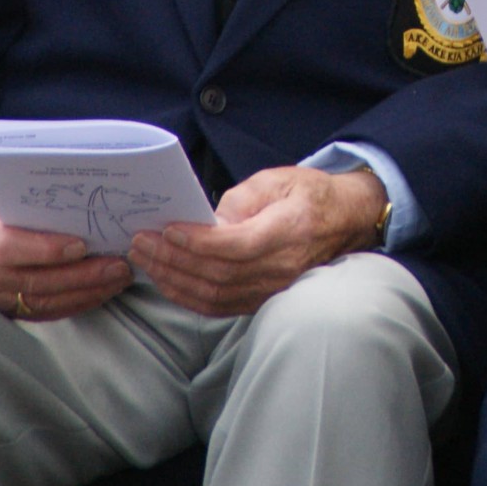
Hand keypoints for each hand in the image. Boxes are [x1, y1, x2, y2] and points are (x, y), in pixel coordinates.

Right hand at [0, 163, 131, 320]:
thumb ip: (22, 182)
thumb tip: (79, 181)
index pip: (3, 246)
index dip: (43, 249)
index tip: (80, 244)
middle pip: (28, 279)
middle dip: (78, 275)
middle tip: (118, 264)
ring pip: (36, 300)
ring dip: (82, 292)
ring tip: (118, 277)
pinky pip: (36, 311)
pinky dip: (71, 303)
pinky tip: (99, 291)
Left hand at [128, 165, 384, 316]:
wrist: (343, 221)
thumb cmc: (309, 194)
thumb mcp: (278, 179)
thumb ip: (242, 198)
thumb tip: (206, 221)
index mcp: (289, 229)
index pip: (237, 245)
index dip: (200, 242)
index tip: (169, 229)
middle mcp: (281, 266)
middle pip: (218, 273)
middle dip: (174, 260)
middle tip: (142, 242)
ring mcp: (272, 289)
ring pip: (214, 295)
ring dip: (174, 280)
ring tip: (146, 259)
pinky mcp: (261, 299)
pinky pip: (218, 306)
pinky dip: (187, 296)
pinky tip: (167, 280)